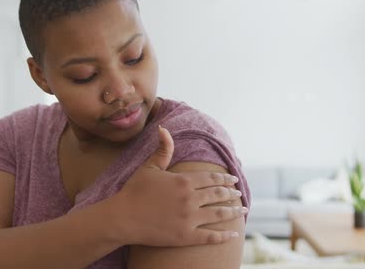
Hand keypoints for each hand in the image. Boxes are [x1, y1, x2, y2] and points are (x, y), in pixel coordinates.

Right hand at [116, 126, 246, 246]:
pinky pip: (210, 237)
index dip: (225, 179)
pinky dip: (224, 236)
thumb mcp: (149, 167)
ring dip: (233, 212)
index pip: (211, 178)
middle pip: (218, 194)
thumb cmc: (134, 191)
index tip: (233, 179)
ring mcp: (189, 219)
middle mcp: (190, 199)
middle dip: (231, 193)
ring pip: (219, 214)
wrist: (122, 218)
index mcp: (184, 181)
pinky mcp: (185, 237)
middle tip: (238, 194)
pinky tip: (233, 234)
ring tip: (242, 211)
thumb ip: (163, 149)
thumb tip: (164, 128)